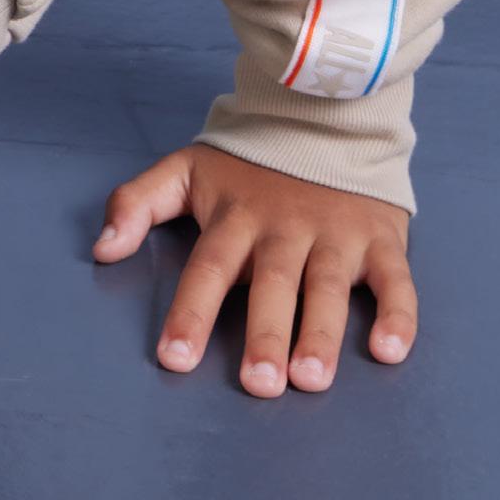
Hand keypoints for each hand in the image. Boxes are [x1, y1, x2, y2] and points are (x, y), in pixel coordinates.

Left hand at [93, 143, 415, 396]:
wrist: (323, 114)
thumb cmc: (249, 164)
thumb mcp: (185, 169)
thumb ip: (137, 203)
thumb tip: (100, 248)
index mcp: (236, 218)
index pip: (208, 269)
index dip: (191, 313)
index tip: (174, 359)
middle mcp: (286, 229)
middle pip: (273, 284)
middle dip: (265, 334)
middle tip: (258, 385)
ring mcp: (336, 235)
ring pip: (330, 288)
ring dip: (322, 334)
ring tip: (311, 379)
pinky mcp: (380, 239)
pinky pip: (395, 280)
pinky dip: (398, 315)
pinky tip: (390, 350)